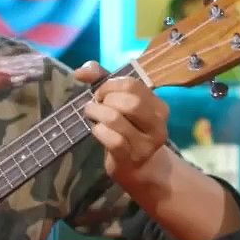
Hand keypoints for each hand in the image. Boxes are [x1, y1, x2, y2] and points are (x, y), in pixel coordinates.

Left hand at [74, 62, 171, 187]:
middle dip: (106, 99)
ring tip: (91, 115)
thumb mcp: (120, 103)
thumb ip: (102, 81)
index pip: (133, 85)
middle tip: (97, 104)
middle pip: (130, 101)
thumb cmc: (127, 130)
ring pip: (116, 119)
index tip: (101, 92)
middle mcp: (157, 124)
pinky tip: (96, 130)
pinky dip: (98, 131)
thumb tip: (81, 71)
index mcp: (158, 107)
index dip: (110, 84)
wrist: (138, 168)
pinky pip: (112, 139)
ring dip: (97, 113)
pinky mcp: (131, 158)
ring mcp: (146, 143)